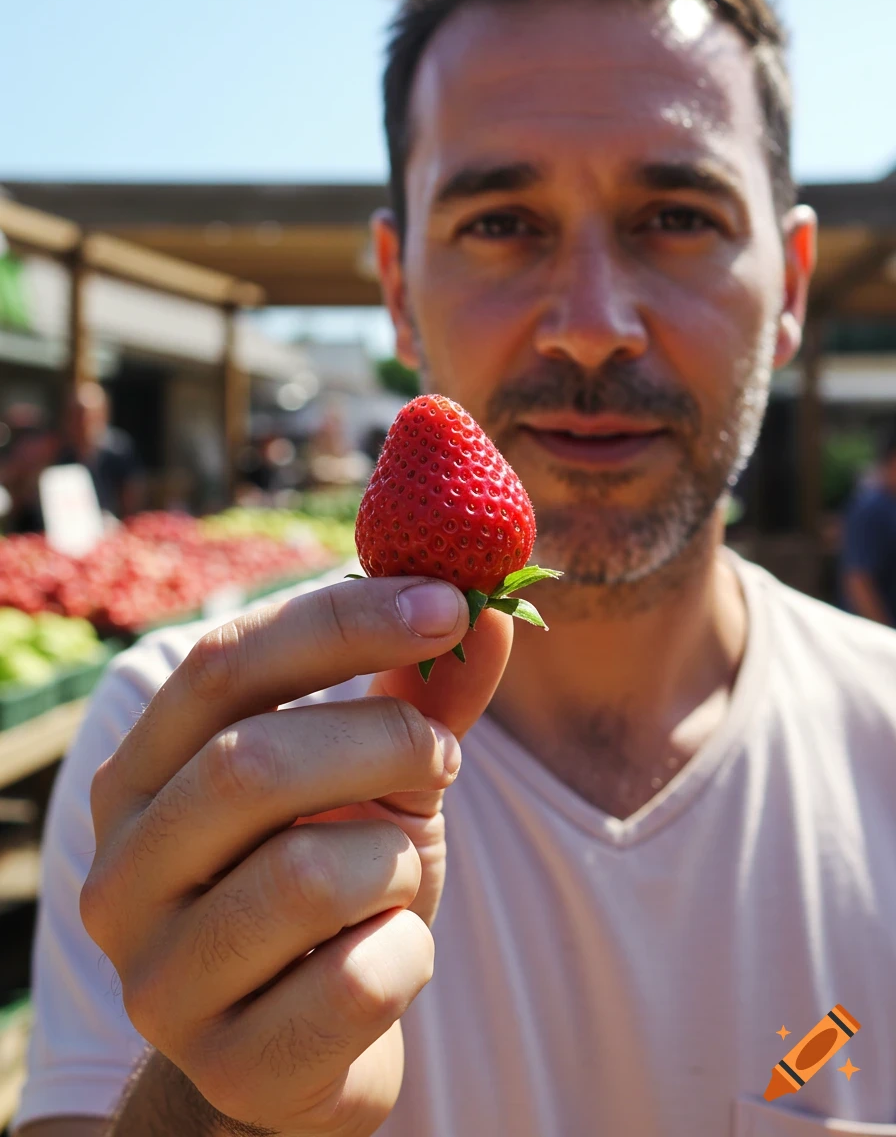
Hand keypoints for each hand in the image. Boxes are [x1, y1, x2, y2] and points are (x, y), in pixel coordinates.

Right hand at [81, 576, 512, 1135]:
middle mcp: (122, 871)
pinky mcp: (227, 1068)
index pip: (223, 664)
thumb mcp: (376, 779)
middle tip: (444, 753)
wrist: (314, 1045)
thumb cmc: (339, 884)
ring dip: (396, 862)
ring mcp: (162, 979)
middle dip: (382, 743)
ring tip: (395, 878)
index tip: (448, 603)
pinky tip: (386, 962)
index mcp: (141, 775)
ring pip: (308, 875)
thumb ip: (423, 699)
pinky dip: (408, 957)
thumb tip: (496, 609)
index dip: (342, 621)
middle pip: (250, 762)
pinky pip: (357, 982)